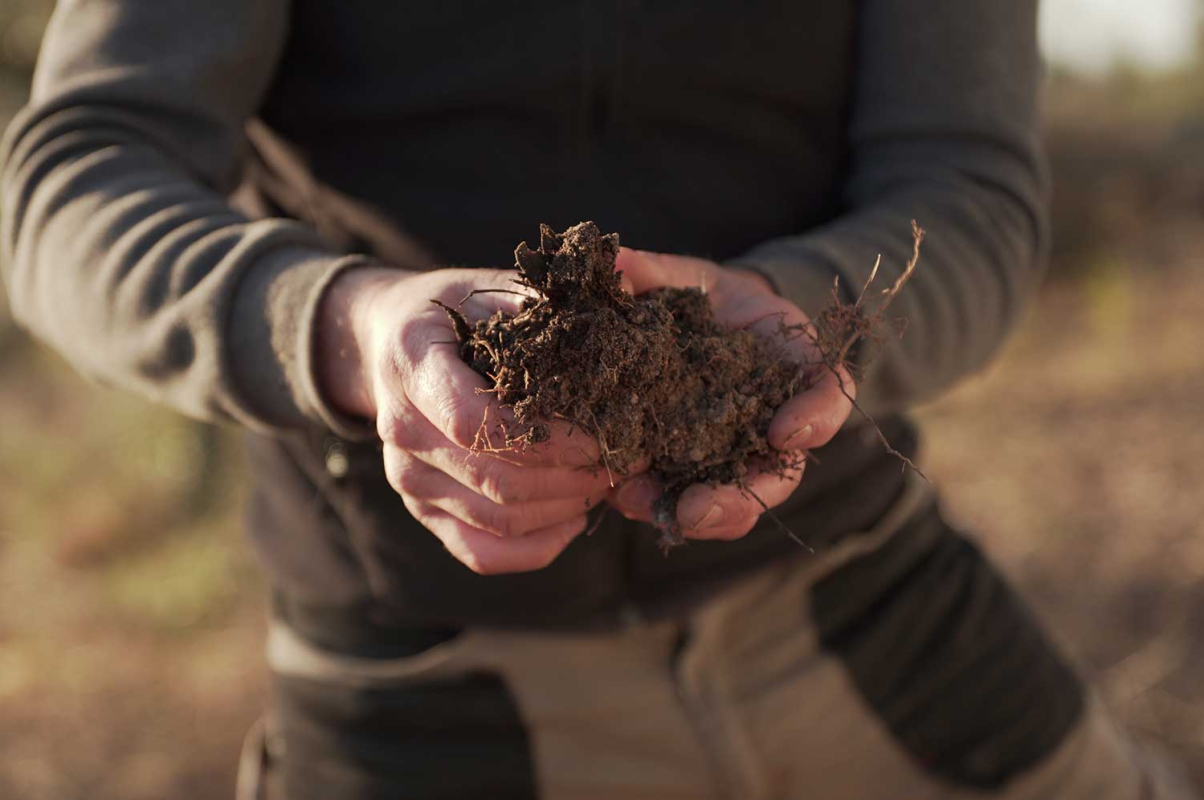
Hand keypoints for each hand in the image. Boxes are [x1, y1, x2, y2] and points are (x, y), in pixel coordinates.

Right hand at [316, 267, 615, 574]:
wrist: (387, 343)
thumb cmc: (452, 313)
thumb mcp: (489, 288)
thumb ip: (542, 304)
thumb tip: (622, 298)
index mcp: (413, 365)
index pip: (476, 422)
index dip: (548, 439)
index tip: (603, 433)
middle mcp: (401, 429)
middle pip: (496, 481)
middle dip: (572, 477)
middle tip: (627, 459)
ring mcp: (406, 478)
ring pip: (496, 521)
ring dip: (564, 508)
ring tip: (609, 480)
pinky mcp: (421, 510)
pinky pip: (481, 552)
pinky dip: (537, 546)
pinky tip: (575, 517)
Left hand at [608, 249, 855, 541]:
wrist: (691, 332)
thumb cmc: (703, 300)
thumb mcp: (687, 278)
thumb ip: (655, 272)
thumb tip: (613, 261)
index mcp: (794, 364)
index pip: (828, 391)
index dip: (815, 416)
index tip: (782, 432)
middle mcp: (776, 420)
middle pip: (781, 472)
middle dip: (741, 497)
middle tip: (696, 510)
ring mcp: (739, 455)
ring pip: (739, 502)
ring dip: (696, 515)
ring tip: (640, 504)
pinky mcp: (700, 474)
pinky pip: (693, 503)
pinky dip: (660, 506)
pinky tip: (623, 497)